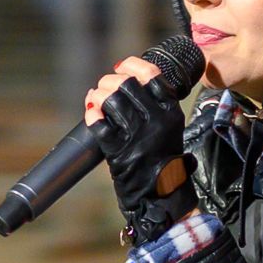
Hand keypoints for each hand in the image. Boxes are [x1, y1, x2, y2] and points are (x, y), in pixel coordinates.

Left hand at [85, 56, 194, 241]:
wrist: (161, 197)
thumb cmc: (163, 163)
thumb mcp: (169, 129)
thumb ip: (154, 107)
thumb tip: (125, 81)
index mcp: (171, 112)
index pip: (152, 75)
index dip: (132, 65)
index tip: (121, 65)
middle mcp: (156, 121)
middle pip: (126, 84)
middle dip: (109, 81)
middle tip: (103, 87)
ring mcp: (137, 136)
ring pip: (110, 100)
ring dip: (97, 96)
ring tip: (94, 99)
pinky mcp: (119, 151)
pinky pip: (99, 124)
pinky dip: (91, 115)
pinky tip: (91, 115)